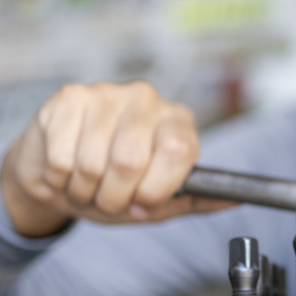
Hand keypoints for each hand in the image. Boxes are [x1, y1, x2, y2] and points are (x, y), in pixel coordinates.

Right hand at [1, 81, 233, 237]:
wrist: (59, 174)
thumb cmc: (115, 186)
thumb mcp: (161, 200)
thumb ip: (196, 199)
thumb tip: (237, 199)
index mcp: (177, 122)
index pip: (177, 150)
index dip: (156, 188)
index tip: (144, 202)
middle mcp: (147, 99)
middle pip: (130, 161)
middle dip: (114, 197)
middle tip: (108, 199)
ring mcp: (107, 93)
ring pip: (92, 163)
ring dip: (84, 191)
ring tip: (86, 186)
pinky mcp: (69, 97)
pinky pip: (62, 156)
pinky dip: (58, 179)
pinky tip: (63, 172)